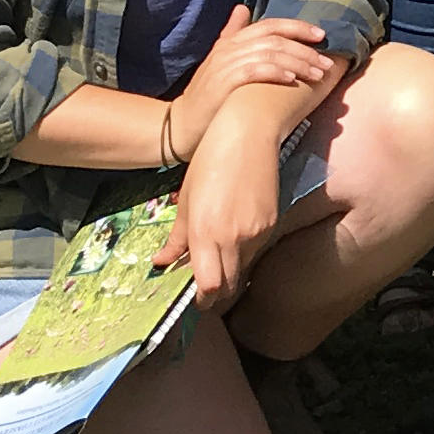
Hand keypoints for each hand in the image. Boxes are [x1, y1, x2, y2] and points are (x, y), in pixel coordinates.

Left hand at [168, 106, 284, 307]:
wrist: (249, 134)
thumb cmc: (209, 162)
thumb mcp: (185, 200)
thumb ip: (176, 238)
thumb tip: (162, 262)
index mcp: (205, 233)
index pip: (209, 286)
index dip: (203, 299)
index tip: (195, 298)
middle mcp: (233, 238)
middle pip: (228, 285)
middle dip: (216, 290)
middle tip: (204, 282)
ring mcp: (256, 232)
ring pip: (242, 266)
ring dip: (229, 267)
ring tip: (218, 248)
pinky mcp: (271, 223)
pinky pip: (255, 248)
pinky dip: (243, 249)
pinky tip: (235, 228)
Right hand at [171, 5, 339, 159]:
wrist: (182, 126)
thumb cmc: (209, 97)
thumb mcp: (220, 62)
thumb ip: (232, 36)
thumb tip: (242, 9)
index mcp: (231, 42)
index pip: (270, 25)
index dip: (297, 27)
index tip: (322, 36)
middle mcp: (228, 49)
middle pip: (274, 38)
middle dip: (305, 49)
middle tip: (327, 62)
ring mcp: (225, 65)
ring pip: (270, 53)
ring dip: (298, 62)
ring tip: (317, 74)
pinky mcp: (223, 83)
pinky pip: (255, 71)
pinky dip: (276, 72)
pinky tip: (293, 79)